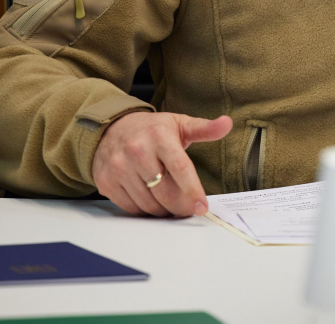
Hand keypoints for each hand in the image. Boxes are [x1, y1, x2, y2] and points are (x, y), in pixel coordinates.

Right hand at [91, 111, 231, 216]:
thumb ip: (204, 128)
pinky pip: (131, 207)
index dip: (193, 191)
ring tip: (171, 205)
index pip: (180, 168)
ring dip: (164, 210)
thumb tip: (227, 123)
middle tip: (188, 209)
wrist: (110, 128)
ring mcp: (119, 167)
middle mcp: (137, 151)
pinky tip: (153, 202)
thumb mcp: (179, 123)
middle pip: (164, 191)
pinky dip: (145, 210)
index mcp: (159, 136)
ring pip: (148, 203)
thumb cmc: (152, 129)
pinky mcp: (106, 181)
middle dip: (180, 206)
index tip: (202, 206)